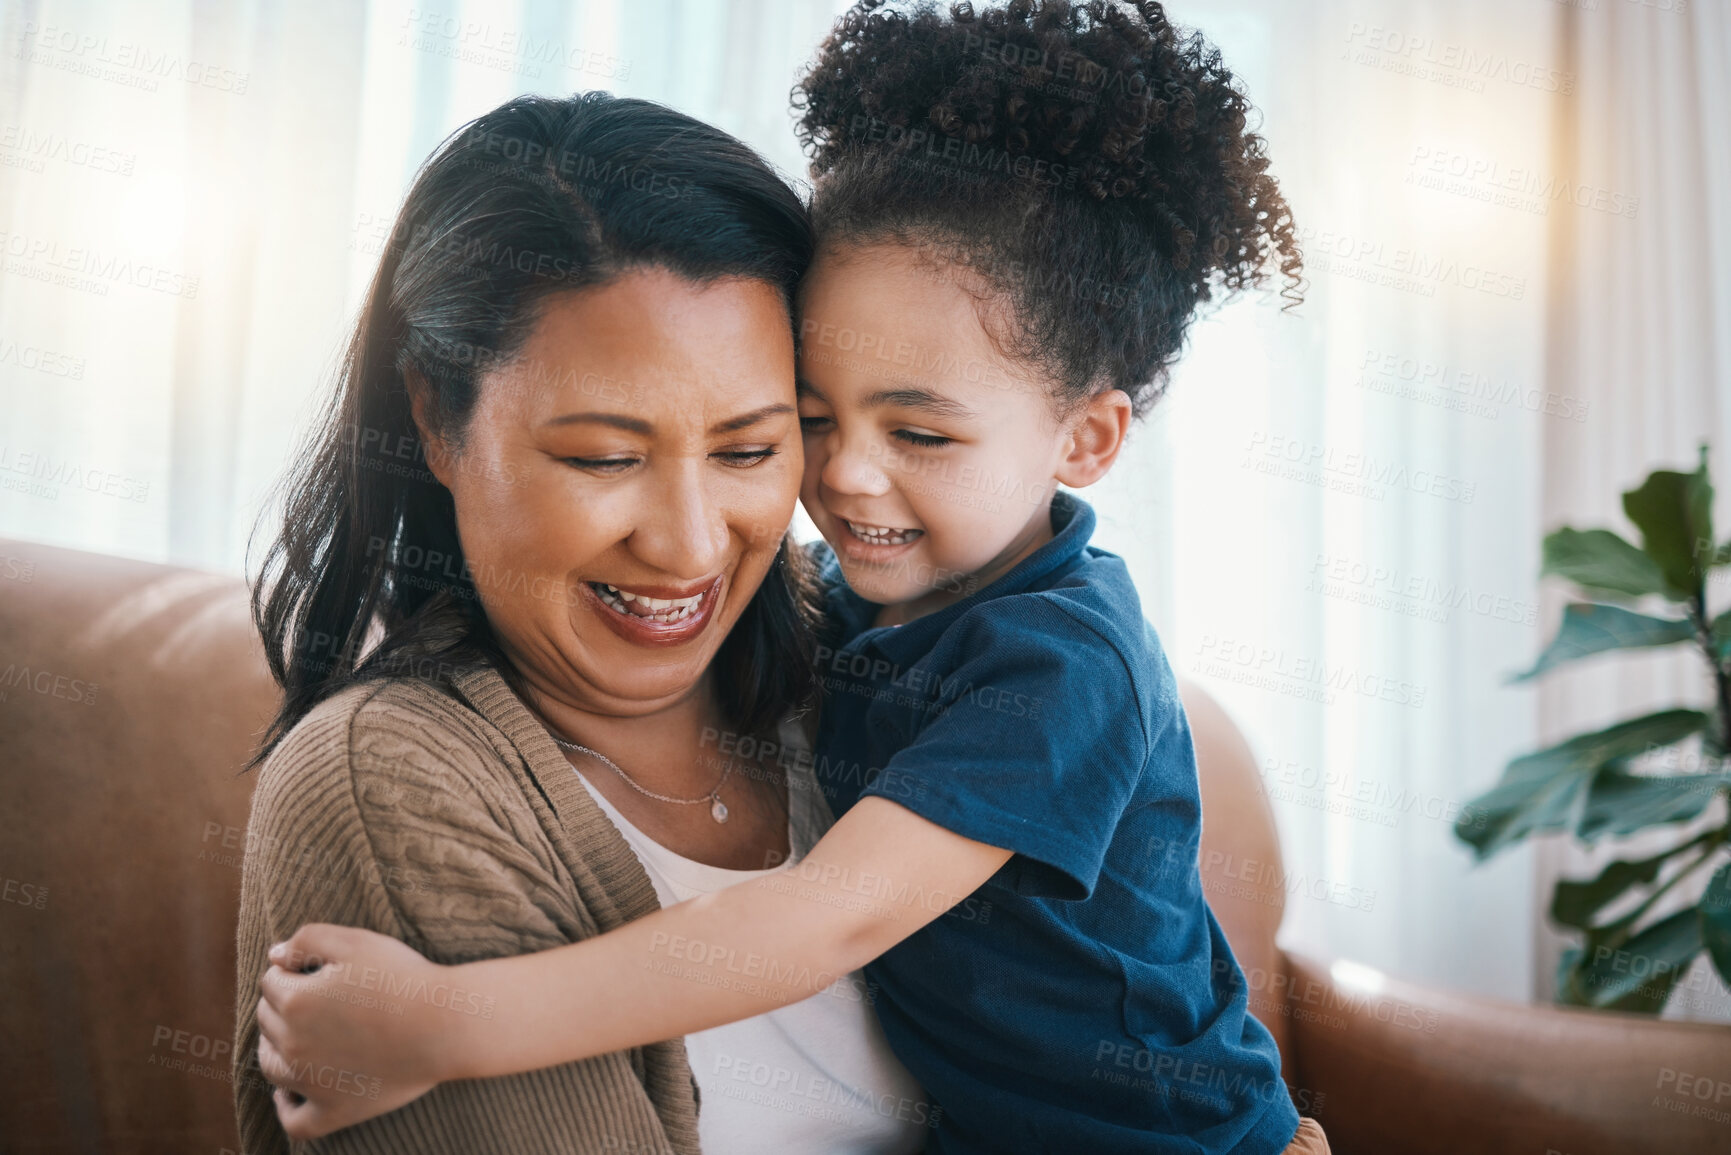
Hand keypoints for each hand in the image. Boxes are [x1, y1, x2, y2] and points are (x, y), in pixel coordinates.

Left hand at [257, 923, 465, 1139]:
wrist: (444, 1025)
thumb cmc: (403, 979)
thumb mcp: (356, 942)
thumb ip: (308, 939)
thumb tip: (274, 956)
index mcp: (296, 1000)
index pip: (271, 981)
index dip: (291, 970)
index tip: (317, 969)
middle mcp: (294, 1044)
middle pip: (267, 1020)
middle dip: (282, 1003)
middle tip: (318, 996)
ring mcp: (311, 1082)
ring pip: (270, 1065)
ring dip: (274, 1046)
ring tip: (298, 1035)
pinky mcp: (333, 1110)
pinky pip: (295, 1122)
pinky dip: (286, 1107)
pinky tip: (289, 1094)